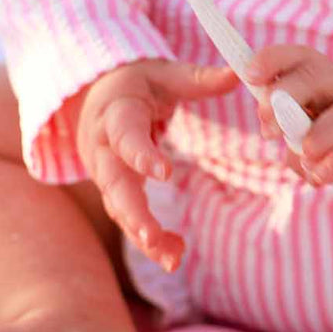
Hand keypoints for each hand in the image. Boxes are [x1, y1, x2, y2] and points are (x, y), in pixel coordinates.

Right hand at [71, 58, 238, 270]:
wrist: (95, 97)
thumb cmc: (136, 84)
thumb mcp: (164, 75)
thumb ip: (198, 79)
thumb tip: (236, 73)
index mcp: (115, 114)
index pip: (125, 136)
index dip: (141, 155)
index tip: (165, 174)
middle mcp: (103, 148)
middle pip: (113, 183)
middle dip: (132, 211)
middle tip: (151, 234)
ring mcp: (104, 174)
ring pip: (118, 209)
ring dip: (142, 235)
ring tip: (173, 258)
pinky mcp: (113, 192)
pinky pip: (126, 218)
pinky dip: (147, 239)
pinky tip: (174, 255)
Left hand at [244, 45, 332, 202]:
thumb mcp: (305, 137)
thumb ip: (288, 130)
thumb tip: (277, 130)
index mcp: (327, 79)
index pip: (302, 57)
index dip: (275, 59)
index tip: (250, 75)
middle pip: (321, 74)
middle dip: (290, 95)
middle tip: (269, 128)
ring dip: (321, 133)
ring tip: (305, 156)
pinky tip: (320, 175)